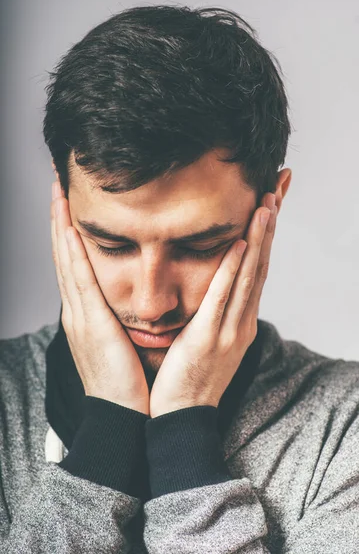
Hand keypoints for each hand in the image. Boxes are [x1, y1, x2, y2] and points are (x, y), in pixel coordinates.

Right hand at [51, 180, 149, 414]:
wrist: (121, 417)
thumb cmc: (126, 382)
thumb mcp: (120, 342)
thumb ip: (118, 319)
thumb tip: (126, 302)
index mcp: (86, 314)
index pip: (75, 264)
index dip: (68, 232)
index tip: (68, 203)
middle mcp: (77, 310)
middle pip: (64, 255)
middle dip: (58, 219)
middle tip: (55, 184)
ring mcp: (79, 315)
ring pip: (66, 260)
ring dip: (59, 225)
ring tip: (57, 192)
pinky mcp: (89, 322)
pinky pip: (78, 278)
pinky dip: (70, 250)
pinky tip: (67, 226)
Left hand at [149, 192, 276, 417]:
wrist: (180, 418)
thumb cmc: (189, 376)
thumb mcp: (208, 338)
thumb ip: (214, 312)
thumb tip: (213, 288)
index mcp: (240, 320)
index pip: (256, 269)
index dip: (265, 236)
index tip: (270, 203)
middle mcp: (241, 322)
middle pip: (260, 266)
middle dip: (269, 227)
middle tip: (276, 190)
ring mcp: (229, 331)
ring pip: (248, 277)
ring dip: (258, 240)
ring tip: (265, 206)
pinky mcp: (208, 338)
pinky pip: (222, 298)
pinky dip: (233, 271)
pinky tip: (241, 245)